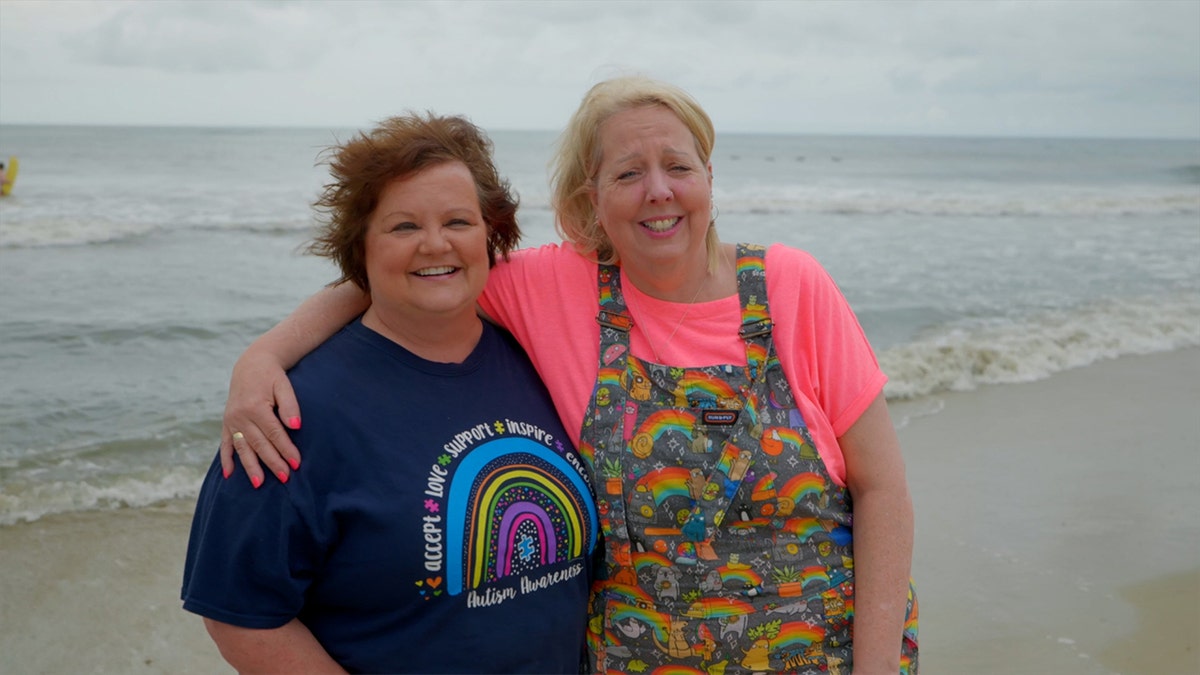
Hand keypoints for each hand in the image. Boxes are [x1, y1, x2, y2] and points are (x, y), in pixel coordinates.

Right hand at [220, 349, 302, 486]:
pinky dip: (226, 459)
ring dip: (250, 466)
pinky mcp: (226, 422)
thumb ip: (290, 405)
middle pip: (259, 444)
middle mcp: (241, 415)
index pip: (274, 433)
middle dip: (273, 462)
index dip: (286, 449)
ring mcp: (231, 420)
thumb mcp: (284, 385)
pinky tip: (229, 475)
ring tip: (259, 484)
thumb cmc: (272, 376)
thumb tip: (295, 426)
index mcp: (256, 406)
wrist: (251, 365)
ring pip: (242, 447)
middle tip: (285, 478)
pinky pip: (225, 443)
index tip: (296, 463)